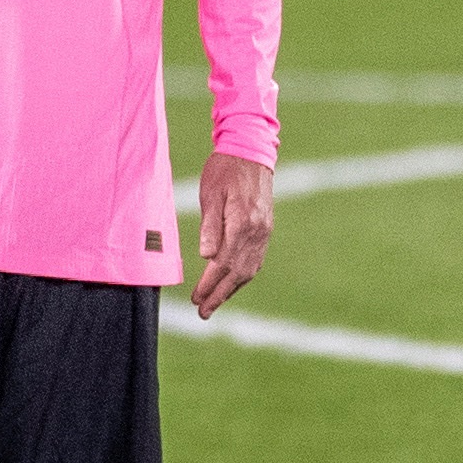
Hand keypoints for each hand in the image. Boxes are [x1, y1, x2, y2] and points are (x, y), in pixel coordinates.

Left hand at [189, 151, 272, 318]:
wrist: (251, 150)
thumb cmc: (225, 169)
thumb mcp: (210, 193)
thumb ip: (210, 226)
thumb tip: (207, 256)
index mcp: (241, 223)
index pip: (223, 263)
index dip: (209, 284)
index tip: (196, 299)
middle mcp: (257, 232)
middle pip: (237, 273)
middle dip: (219, 295)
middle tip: (203, 312)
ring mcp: (264, 231)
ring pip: (249, 269)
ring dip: (231, 289)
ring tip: (215, 303)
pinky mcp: (266, 229)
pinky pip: (255, 260)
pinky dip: (243, 276)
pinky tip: (232, 283)